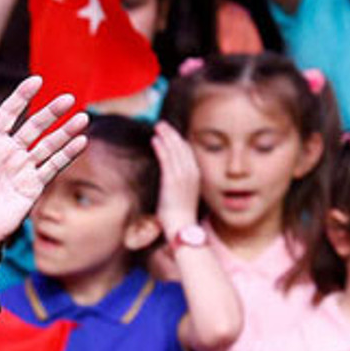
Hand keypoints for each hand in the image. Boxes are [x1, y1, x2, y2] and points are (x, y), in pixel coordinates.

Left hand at [0, 76, 88, 265]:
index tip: (36, 81)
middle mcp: (9, 151)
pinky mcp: (33, 186)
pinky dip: (67, 155)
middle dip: (51, 112)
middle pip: (34, 126)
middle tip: (68, 99)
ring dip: (65, 132)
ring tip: (83, 118)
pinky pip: (53, 167)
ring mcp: (23, 168)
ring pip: (48, 145)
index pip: (8, 114)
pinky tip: (81, 142)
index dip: (22, 97)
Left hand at [151, 121, 200, 236]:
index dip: (178, 139)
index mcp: (195, 175)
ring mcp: (182, 176)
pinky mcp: (172, 181)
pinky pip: (166, 160)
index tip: (170, 131)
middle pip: (182, 147)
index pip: (187, 151)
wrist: (181, 226)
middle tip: (162, 124)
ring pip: (174, 150)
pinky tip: (154, 140)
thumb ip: (177, 181)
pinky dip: (161, 148)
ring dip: (165, 136)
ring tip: (157, 127)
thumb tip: (170, 176)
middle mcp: (191, 173)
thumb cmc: (178, 213)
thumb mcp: (181, 193)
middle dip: (171, 133)